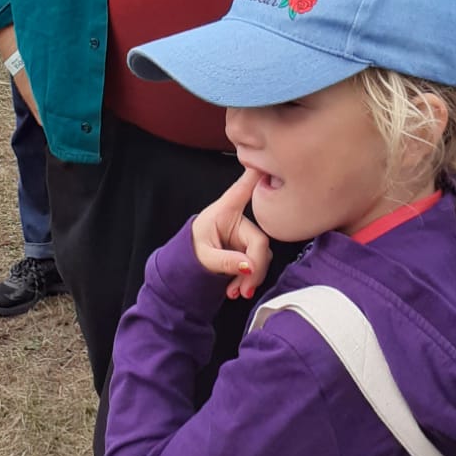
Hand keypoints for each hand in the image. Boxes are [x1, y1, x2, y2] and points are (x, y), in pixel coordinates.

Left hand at [191, 169, 271, 300]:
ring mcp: (245, 233)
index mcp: (225, 211)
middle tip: (245, 288)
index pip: (243, 189)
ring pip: (261, 256)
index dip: (257, 175)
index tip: (268, 162)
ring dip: (251, 277)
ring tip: (235, 292)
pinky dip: (249, 278)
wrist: (186, 262)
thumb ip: (225, 261)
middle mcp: (239, 218)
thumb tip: (249, 266)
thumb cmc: (191, 250)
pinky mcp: (248, 246)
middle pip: (259, 241)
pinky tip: (237, 289)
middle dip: (255, 268)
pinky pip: (258, 263)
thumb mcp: (203, 257)